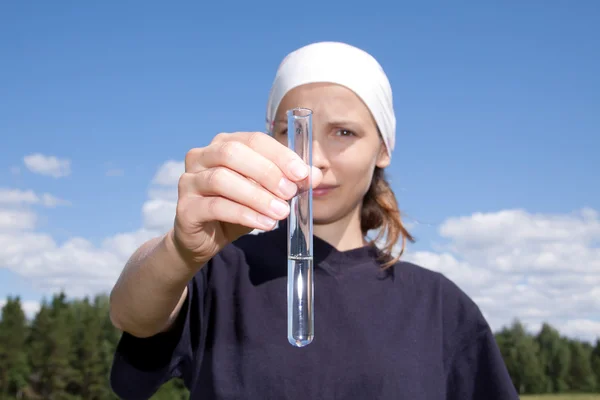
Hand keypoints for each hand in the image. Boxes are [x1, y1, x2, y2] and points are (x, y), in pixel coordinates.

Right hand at [170, 131, 322, 265]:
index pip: (253, 139)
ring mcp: (189, 181)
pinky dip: (244, 214)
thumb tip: (314, 175)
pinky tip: (265, 223)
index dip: (279, 155)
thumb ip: (288, 181)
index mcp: (223, 144)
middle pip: (233, 153)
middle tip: (290, 193)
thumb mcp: (265, 193)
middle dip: (267, 172)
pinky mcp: (185, 207)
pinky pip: (215, 206)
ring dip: (257, 196)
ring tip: (281, 212)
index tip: (302, 173)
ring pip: (222, 179)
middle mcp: (201, 156)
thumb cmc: (237, 208)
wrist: (205, 240)